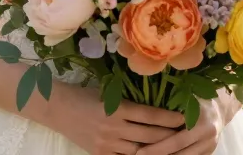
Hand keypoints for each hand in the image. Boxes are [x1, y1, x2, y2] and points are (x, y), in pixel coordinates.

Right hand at [47, 83, 185, 154]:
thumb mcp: (108, 93)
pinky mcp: (100, 154)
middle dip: (169, 136)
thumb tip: (155, 107)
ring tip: (173, 147)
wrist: (57, 108)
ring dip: (157, 150)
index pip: (150, 114)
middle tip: (185, 134)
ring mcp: (107, 144)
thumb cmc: (84, 95)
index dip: (169, 118)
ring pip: (140, 151)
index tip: (184, 118)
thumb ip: (128, 102)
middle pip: (149, 136)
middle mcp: (113, 127)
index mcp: (116, 107)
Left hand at [136, 98, 224, 154]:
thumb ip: (171, 106)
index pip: (176, 141)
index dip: (156, 148)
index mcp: (202, 123)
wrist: (219, 107)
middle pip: (179, 154)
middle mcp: (208, 138)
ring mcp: (210, 147)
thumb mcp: (187, 97)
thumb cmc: (197, 97)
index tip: (139, 151)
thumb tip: (144, 115)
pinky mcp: (209, 153)